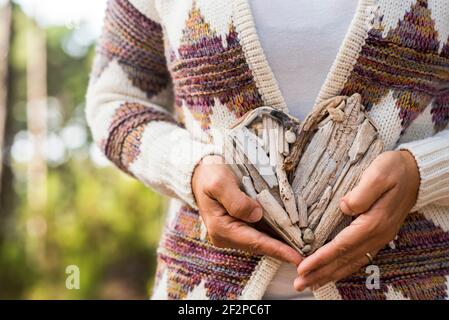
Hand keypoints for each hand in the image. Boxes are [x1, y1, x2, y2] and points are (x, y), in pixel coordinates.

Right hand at [192, 155, 301, 264]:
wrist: (201, 172)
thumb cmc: (210, 175)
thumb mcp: (219, 183)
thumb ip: (236, 200)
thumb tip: (256, 214)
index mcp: (221, 228)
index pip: (254, 242)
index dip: (277, 250)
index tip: (296, 258)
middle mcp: (226, 235)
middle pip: (259, 245)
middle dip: (282, 250)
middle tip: (307, 255)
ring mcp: (231, 232)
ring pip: (260, 240)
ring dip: (279, 244)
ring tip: (302, 247)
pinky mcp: (237, 226)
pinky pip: (258, 233)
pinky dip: (273, 235)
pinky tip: (289, 236)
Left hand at [294, 150, 419, 290]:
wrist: (415, 173)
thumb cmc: (394, 171)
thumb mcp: (378, 174)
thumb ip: (362, 193)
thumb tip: (345, 207)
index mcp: (373, 222)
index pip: (342, 246)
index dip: (321, 258)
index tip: (303, 267)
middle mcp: (376, 235)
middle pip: (344, 259)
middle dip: (320, 273)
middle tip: (299, 283)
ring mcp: (378, 238)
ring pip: (350, 262)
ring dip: (329, 274)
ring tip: (311, 283)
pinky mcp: (377, 236)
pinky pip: (357, 258)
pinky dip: (342, 268)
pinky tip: (332, 272)